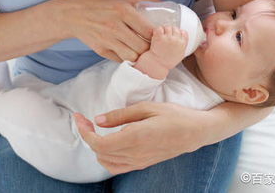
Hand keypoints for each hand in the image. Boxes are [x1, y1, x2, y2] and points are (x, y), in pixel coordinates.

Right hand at [56, 0, 159, 61]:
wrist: (71, 14)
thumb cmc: (96, 3)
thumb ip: (139, 1)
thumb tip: (161, 3)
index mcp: (123, 11)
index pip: (148, 30)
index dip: (157, 36)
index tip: (160, 36)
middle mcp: (116, 27)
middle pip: (142, 46)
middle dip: (150, 48)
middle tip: (154, 46)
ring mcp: (107, 40)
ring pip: (132, 56)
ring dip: (139, 55)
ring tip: (142, 51)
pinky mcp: (101, 50)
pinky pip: (120, 59)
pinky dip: (127, 58)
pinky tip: (129, 52)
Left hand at [73, 101, 207, 174]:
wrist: (195, 132)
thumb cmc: (174, 115)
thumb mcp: (147, 107)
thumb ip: (120, 115)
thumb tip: (98, 120)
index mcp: (135, 138)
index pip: (99, 143)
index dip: (84, 132)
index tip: (79, 117)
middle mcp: (135, 154)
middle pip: (99, 152)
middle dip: (87, 136)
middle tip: (85, 120)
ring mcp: (139, 162)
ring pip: (106, 162)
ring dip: (96, 147)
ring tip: (96, 130)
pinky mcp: (143, 164)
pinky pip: (117, 166)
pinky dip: (106, 156)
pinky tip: (109, 142)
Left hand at [148, 26, 187, 68]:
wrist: (158, 64)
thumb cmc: (168, 61)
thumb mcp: (180, 55)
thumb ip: (183, 46)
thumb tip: (182, 39)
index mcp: (182, 44)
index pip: (183, 32)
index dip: (179, 32)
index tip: (175, 34)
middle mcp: (176, 40)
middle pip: (175, 28)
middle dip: (171, 31)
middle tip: (166, 35)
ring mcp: (168, 38)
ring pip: (167, 27)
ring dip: (164, 30)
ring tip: (161, 35)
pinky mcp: (159, 37)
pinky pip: (159, 28)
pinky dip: (158, 30)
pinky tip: (157, 35)